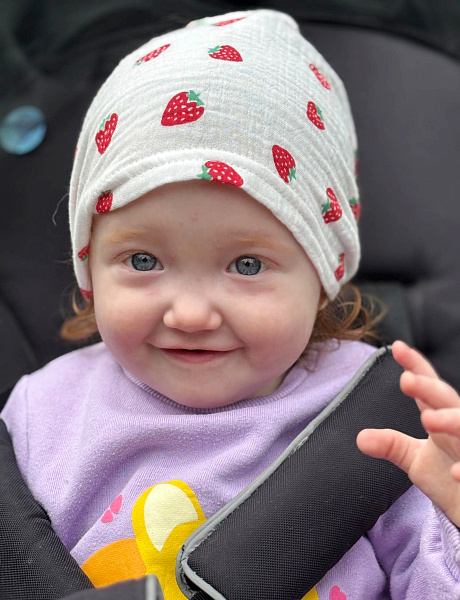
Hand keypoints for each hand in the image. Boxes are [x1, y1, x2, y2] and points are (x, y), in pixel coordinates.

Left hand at [357, 340, 459, 526]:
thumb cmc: (450, 478)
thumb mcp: (416, 460)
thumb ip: (391, 445)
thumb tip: (360, 438)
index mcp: (443, 419)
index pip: (430, 388)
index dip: (416, 366)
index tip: (397, 347)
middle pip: (448, 401)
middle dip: (429, 389)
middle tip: (406, 379)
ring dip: (452, 421)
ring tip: (428, 419)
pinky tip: (455, 474)